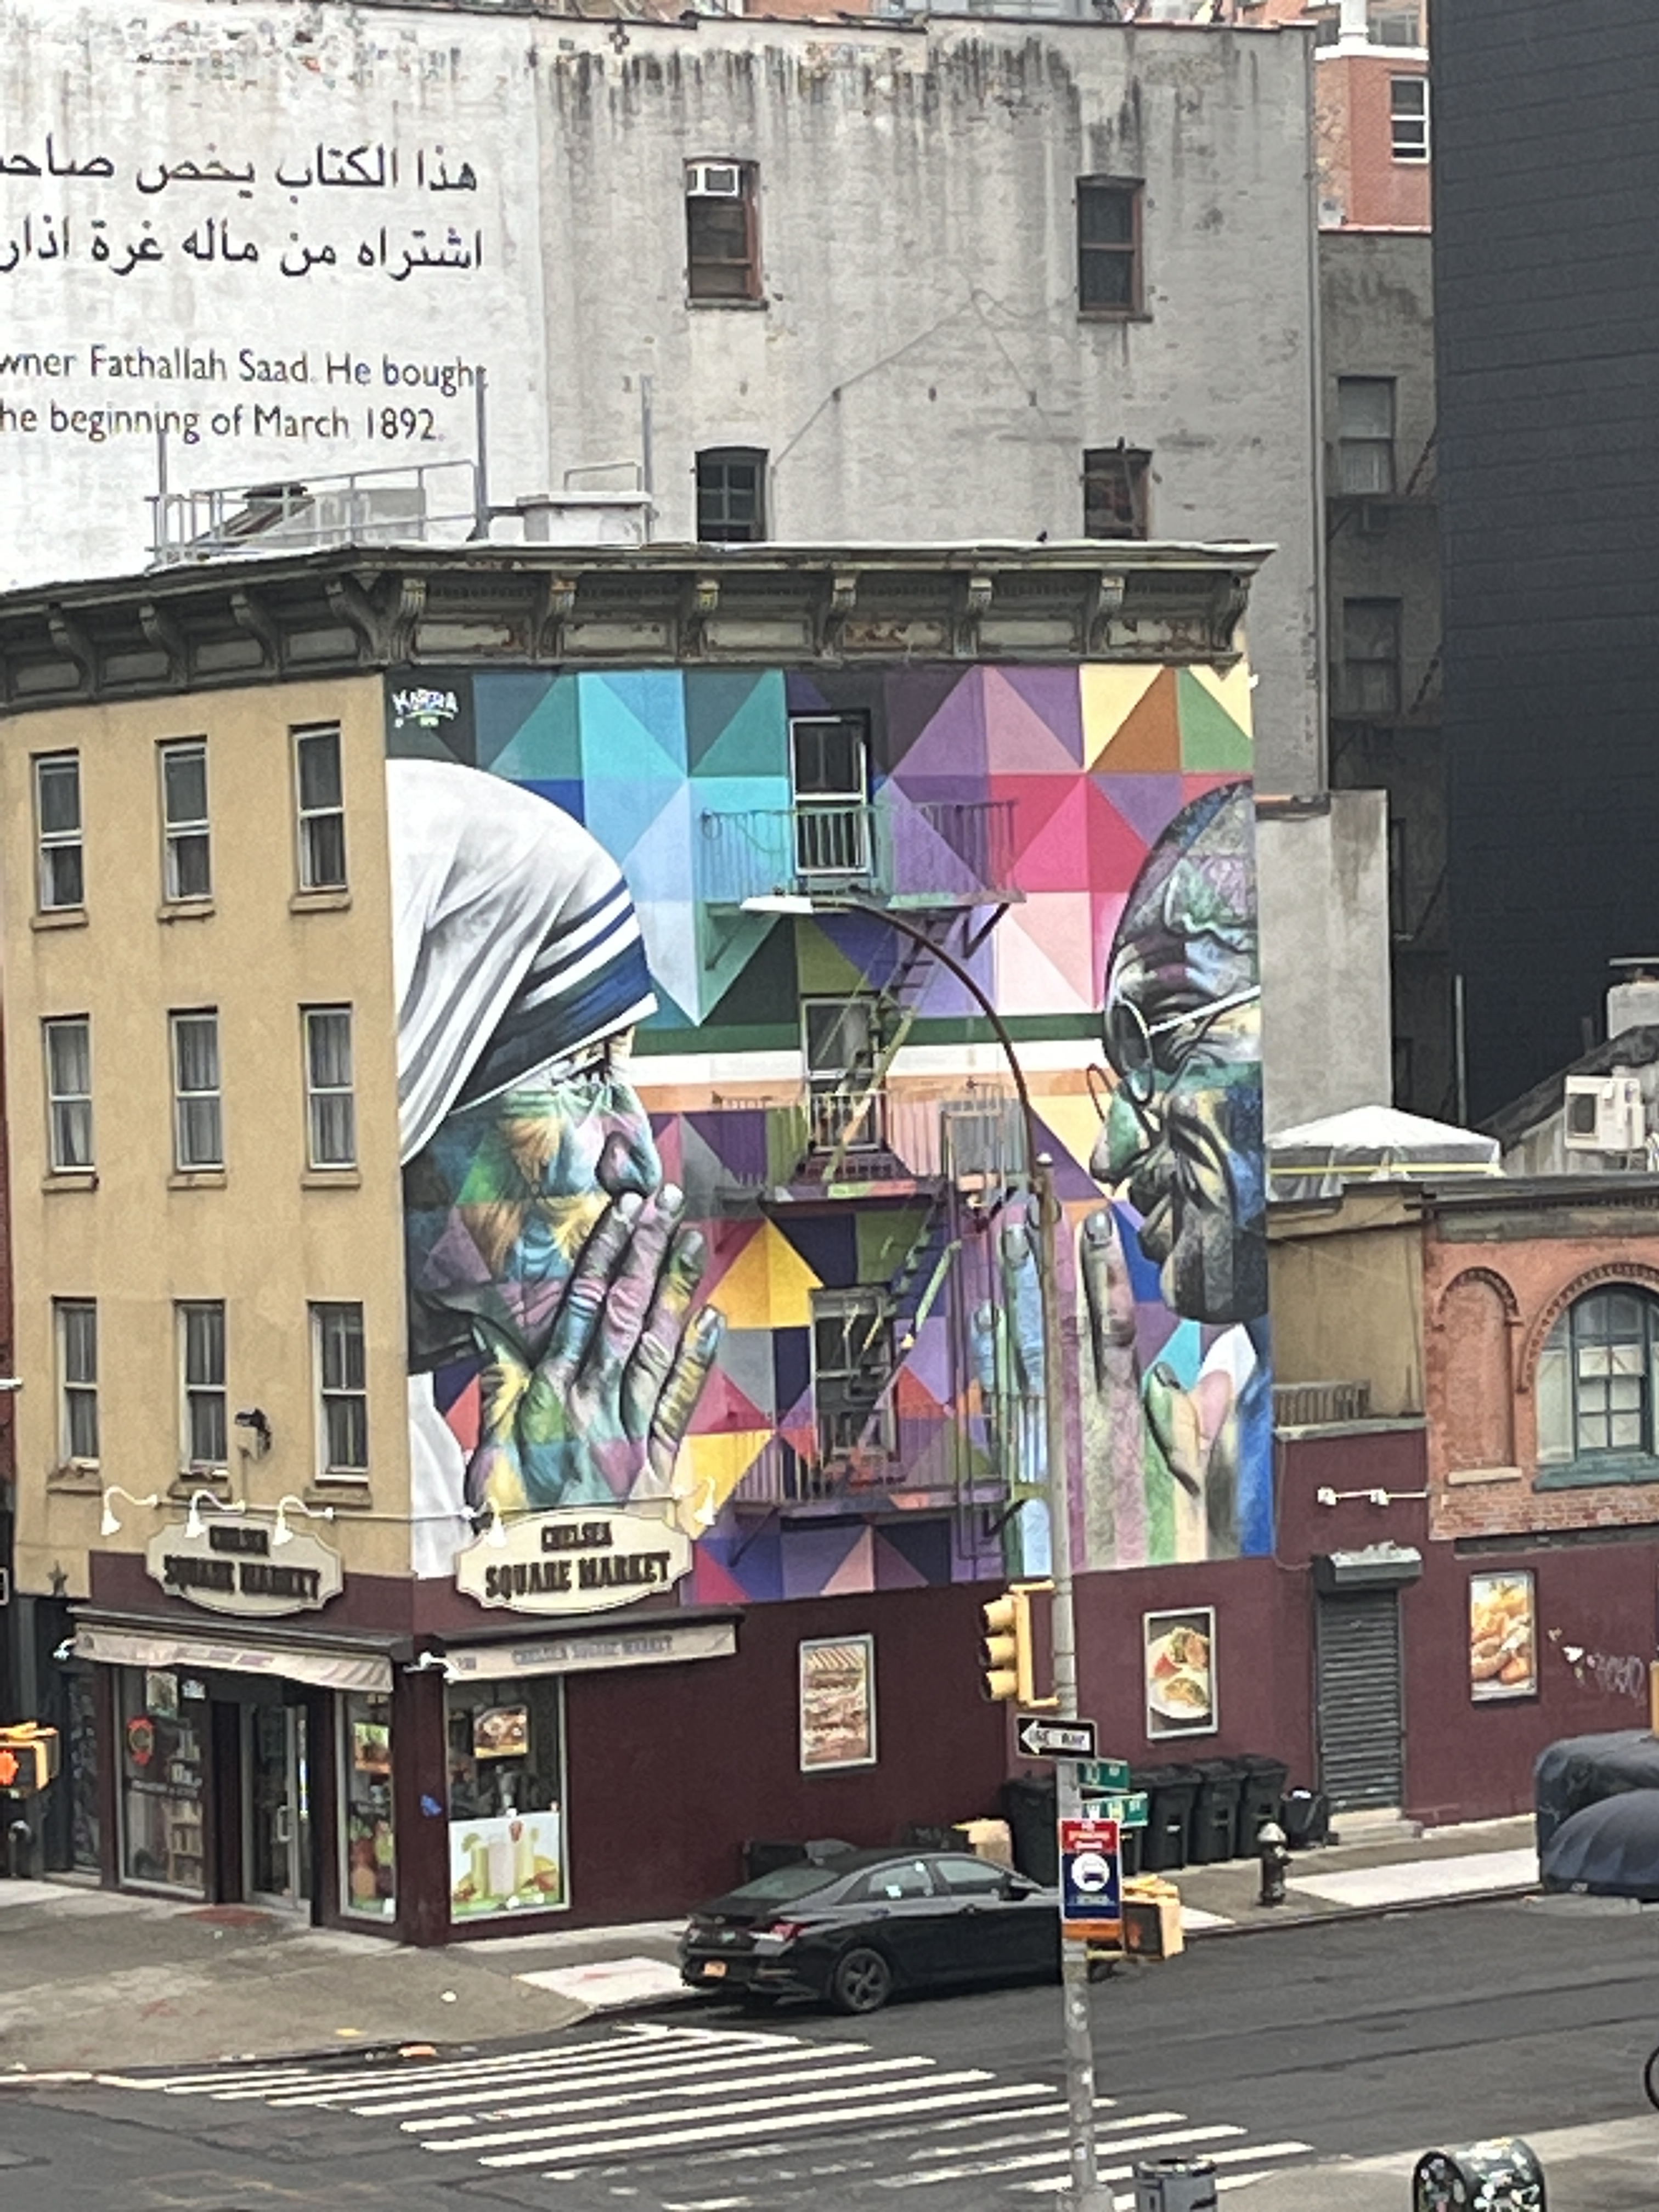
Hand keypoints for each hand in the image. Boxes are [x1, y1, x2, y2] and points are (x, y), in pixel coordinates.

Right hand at [464, 1184, 722, 1515]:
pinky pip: (680, 1399)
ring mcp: (630, 1428)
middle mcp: (594, 1403)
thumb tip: (492, 1332)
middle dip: (644, 1252)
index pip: (581, 1308)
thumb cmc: (516, 1518)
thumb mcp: (490, 1450)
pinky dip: (698, 1357)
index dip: (603, 1256)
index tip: (618, 1212)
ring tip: (689, 1238)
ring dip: (673, 1288)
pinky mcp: (658, 1459)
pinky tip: (712, 1317)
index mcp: (550, 1396)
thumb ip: (499, 1388)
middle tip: (664, 1201)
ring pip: (655, 1343)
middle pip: (624, 1312)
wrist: (554, 1586)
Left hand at [971, 1196, 1240, 1567]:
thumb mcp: (1197, 1493)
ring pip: (1029, 1355)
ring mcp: (1048, 1443)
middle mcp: (1083, 1426)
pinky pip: (1003, 1402)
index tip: (1098, 1230)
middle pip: (1067, 1333)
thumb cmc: (1159, 1564)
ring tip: (1005, 1243)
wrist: (1112, 1622)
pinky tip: (979, 1320)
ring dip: (1017, 1297)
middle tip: (1039, 1213)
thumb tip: (1220, 1373)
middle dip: (1054, 1270)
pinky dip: (991, 1358)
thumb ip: (1201, 1427)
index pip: (1117, 1332)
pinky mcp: (1024, 1467)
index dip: (1107, 1276)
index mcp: (1130, 1424)